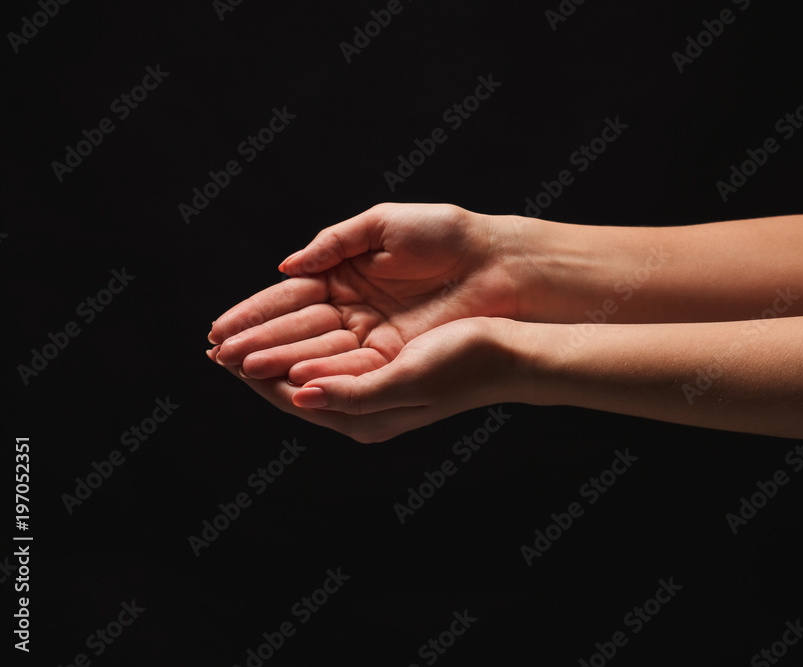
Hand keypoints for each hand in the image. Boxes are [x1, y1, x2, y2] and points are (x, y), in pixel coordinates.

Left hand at [207, 317, 516, 442]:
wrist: (507, 354)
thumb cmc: (463, 365)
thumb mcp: (405, 381)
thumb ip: (352, 393)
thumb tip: (300, 391)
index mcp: (363, 418)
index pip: (292, 396)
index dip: (255, 375)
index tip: (222, 353)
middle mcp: (361, 406)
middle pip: (292, 382)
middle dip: (255, 362)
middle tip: (217, 344)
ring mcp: (370, 386)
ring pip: (308, 364)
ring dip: (275, 349)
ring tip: (242, 335)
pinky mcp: (381, 364)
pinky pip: (329, 352)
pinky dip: (304, 338)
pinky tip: (292, 325)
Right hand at [208, 203, 520, 378]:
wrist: (495, 259)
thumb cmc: (444, 232)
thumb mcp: (381, 224)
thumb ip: (332, 243)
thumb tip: (286, 266)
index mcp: (346, 274)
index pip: (291, 298)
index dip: (256, 312)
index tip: (219, 327)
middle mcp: (354, 309)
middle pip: (297, 328)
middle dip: (257, 341)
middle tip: (218, 354)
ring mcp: (373, 334)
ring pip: (317, 349)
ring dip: (278, 359)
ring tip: (238, 367)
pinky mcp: (396, 354)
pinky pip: (350, 364)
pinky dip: (319, 369)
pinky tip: (286, 374)